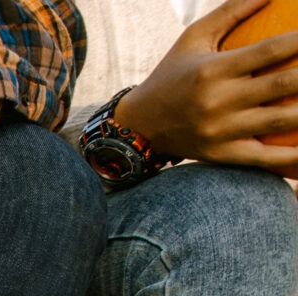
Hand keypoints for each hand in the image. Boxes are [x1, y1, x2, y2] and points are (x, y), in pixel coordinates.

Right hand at [114, 0, 297, 169]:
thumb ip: (232, 11)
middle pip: (283, 85)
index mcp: (213, 69)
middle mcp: (217, 101)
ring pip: (281, 120)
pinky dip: (293, 155)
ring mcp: (221, 131)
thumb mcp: (195, 37)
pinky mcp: (222, 154)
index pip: (270, 50)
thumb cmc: (173, 73)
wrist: (139, 125)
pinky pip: (265, 156)